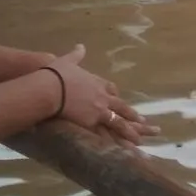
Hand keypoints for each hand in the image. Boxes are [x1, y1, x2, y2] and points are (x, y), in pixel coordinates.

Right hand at [41, 45, 159, 145]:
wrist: (51, 87)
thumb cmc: (56, 74)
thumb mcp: (68, 61)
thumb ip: (76, 55)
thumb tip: (80, 45)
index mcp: (96, 82)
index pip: (111, 90)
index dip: (115, 96)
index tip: (119, 100)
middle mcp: (101, 97)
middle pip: (121, 107)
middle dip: (133, 116)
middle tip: (144, 123)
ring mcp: (99, 110)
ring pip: (119, 123)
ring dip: (130, 132)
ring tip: (140, 141)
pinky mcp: (91, 123)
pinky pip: (107, 136)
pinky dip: (116, 143)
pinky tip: (124, 150)